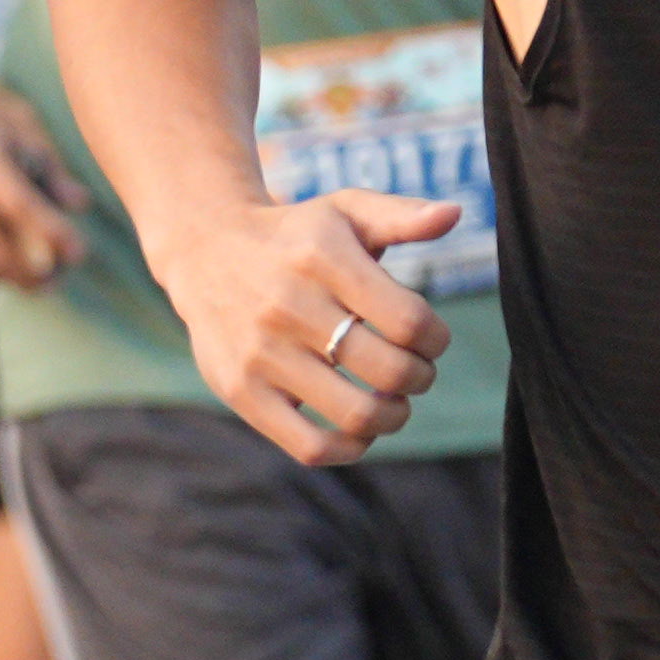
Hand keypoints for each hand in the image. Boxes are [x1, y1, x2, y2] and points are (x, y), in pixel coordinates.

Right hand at [0, 63, 81, 290]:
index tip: (79, 252)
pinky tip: (0, 259)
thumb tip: (79, 204)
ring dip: (7, 279)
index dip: (54, 235)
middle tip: (57, 274)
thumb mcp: (15, 117)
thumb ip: (48, 162)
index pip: (20, 208)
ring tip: (32, 272)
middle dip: (32, 277)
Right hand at [163, 186, 459, 466]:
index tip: (431, 339)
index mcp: (322, 258)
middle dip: (420, 377)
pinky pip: (309, 446)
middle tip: (416, 371)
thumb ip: (401, 215)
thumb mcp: (344, 211)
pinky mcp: (241, 391)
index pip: (409, 320)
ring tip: (393, 402)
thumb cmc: (295, 236)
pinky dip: (349, 448)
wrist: (205, 251)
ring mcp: (261, 353)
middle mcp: (288, 306)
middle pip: (389, 370)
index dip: (436, 339)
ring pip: (355, 414)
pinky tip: (359, 430)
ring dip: (393, 416)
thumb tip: (454, 214)